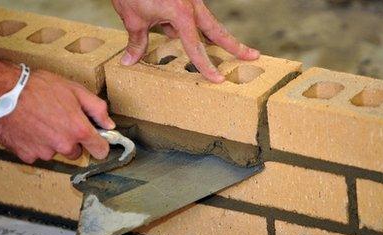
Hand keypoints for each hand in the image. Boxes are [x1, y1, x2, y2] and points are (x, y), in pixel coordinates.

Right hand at [0, 69, 114, 163]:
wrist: (3, 92)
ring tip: (40, 121)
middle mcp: (64, 145)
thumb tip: (109, 124)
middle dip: (71, 140)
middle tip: (59, 121)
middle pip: (76, 152)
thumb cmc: (39, 87)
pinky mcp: (27, 156)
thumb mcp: (75, 90)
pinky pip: (36, 154)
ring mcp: (45, 153)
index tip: (94, 140)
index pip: (101, 151)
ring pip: (55, 152)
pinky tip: (28, 128)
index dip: (99, 144)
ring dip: (51, 142)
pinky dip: (33, 144)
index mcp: (79, 130)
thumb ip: (97, 109)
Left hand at [112, 0, 259, 82]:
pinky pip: (189, 19)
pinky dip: (187, 29)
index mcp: (181, 13)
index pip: (196, 46)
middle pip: (217, 31)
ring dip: (214, 39)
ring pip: (206, 25)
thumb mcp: (133, 18)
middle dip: (234, 45)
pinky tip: (176, 34)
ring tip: (233, 51)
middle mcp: (190, 6)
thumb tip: (129, 61)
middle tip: (253, 56)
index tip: (218, 79)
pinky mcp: (182, 0)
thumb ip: (136, 41)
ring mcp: (189, 1)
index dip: (206, 66)